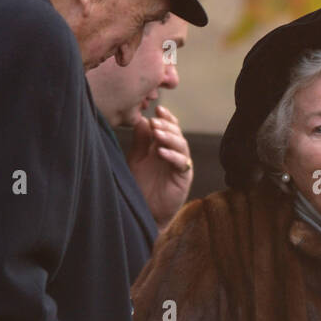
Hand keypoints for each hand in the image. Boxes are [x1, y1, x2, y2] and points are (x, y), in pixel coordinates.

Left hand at [128, 104, 192, 226]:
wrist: (145, 211)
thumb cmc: (140, 186)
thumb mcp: (136, 159)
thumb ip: (140, 141)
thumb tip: (142, 120)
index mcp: (162, 147)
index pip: (169, 127)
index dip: (165, 117)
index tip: (157, 108)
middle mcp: (173, 154)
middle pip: (177, 134)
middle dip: (167, 126)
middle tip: (156, 121)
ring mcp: (179, 165)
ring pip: (181, 145)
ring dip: (170, 138)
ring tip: (158, 133)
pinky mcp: (183, 178)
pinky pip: (182, 163)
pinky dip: (172, 156)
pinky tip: (161, 152)